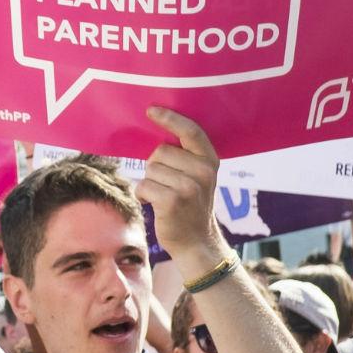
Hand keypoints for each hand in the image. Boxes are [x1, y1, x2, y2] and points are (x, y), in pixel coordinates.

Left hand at [137, 108, 223, 261]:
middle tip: (167, 185)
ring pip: (150, 169)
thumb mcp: (198, 177)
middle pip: (160, 151)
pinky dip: (142, 195)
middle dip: (156, 166)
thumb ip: (185, 157)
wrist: (196, 242)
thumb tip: (157, 132)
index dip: (170, 118)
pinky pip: (143, 185)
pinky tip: (154, 205)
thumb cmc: (191, 206)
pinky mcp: (172, 201)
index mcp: (210, 161)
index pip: (190, 132)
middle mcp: (203, 171)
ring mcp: (189, 187)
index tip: (151, 110)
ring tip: (163, 197)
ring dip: (150, 183)